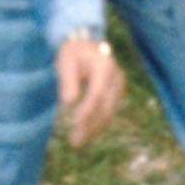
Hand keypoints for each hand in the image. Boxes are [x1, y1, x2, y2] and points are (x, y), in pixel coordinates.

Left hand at [53, 33, 124, 148]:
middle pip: (105, 106)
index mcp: (104, 66)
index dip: (86, 111)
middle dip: (90, 126)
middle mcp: (116, 76)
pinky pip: (109, 110)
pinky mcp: (117, 91)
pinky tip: (87, 134)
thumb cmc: (72, 52)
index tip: (74, 123)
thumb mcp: (65, 61)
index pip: (97, 94)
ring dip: (94, 129)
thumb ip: (67, 81)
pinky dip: (99, 123)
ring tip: (77, 142)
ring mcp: (119, 84)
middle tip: (74, 142)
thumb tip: (68, 102)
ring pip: (109, 112)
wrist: (86, 43)